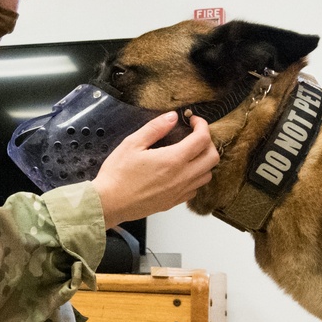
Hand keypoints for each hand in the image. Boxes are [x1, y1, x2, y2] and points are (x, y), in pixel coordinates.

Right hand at [93, 112, 218, 227]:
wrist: (109, 203)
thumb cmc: (117, 175)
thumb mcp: (132, 144)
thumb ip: (155, 128)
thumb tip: (172, 117)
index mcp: (173, 160)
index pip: (202, 139)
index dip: (202, 125)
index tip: (193, 120)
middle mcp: (181, 177)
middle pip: (213, 157)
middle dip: (208, 142)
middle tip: (194, 135)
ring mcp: (179, 192)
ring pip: (207, 175)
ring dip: (203, 161)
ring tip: (189, 153)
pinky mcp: (174, 202)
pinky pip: (195, 189)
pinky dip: (195, 177)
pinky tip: (181, 171)